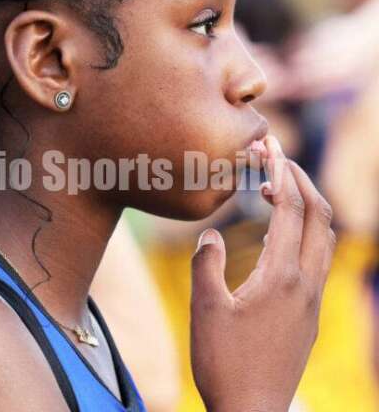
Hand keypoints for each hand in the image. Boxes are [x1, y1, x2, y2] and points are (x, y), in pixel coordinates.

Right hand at [190, 136, 335, 410]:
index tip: (266, 146)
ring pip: (324, 238)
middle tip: (274, 159)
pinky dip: (304, 232)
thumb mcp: (206, 311)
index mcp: (281, 277)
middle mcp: (305, 284)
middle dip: (300, 180)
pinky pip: (317, 259)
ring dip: (306, 206)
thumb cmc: (224, 363)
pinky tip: (277, 237)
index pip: (291, 209)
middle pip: (319, 216)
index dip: (280, 171)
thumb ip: (207, 266)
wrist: (252, 410)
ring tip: (275, 191)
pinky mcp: (308, 315)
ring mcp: (311, 300)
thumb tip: (212, 235)